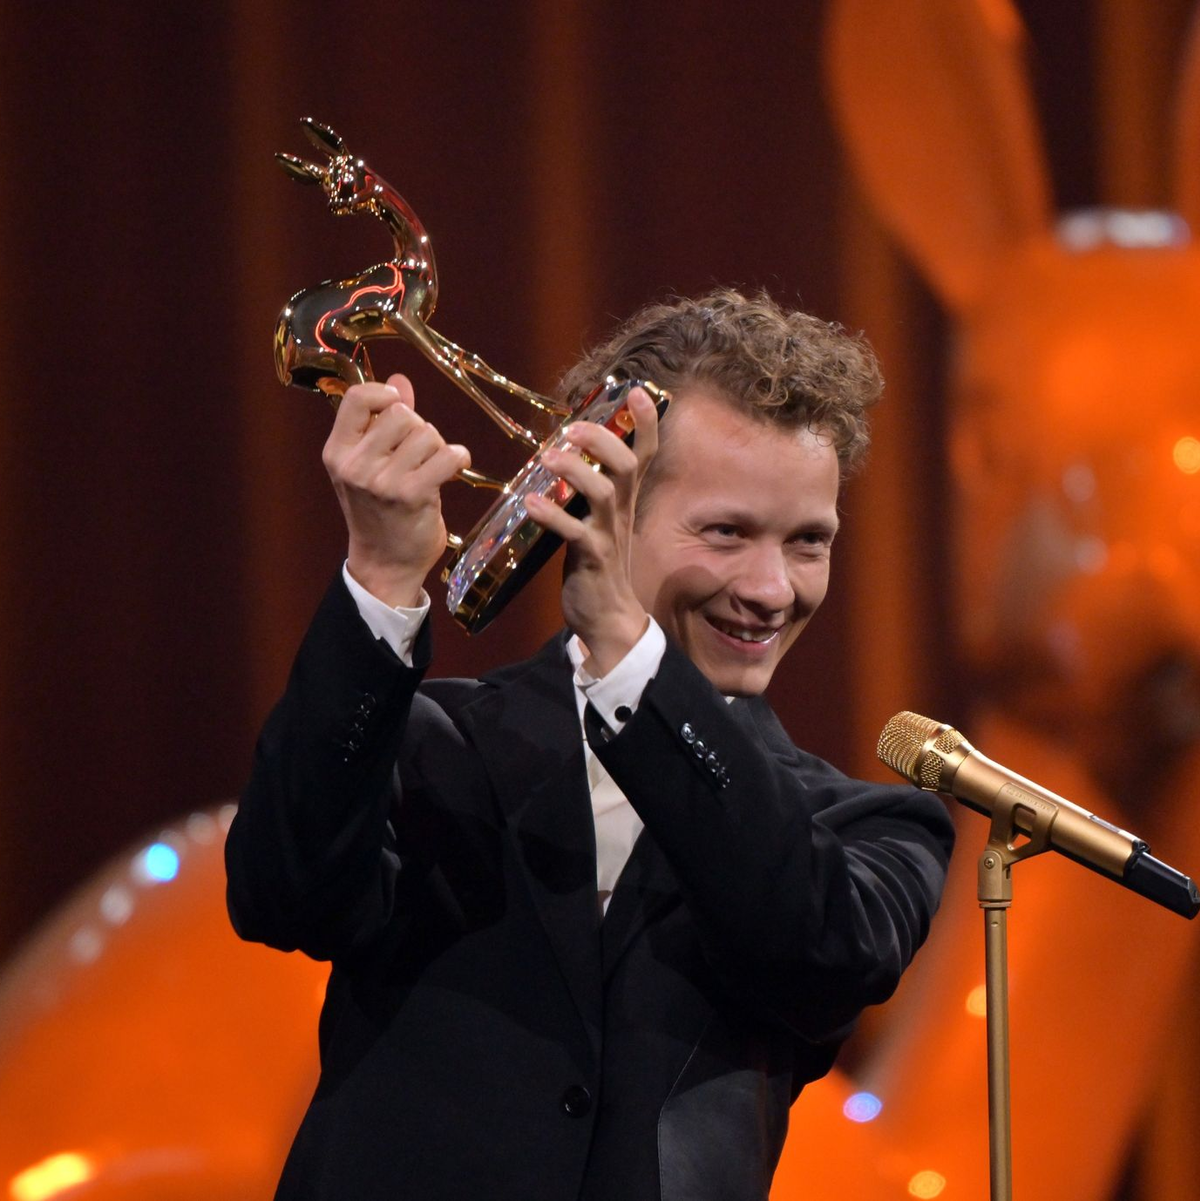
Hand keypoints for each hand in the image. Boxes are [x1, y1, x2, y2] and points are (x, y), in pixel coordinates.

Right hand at [322, 373, 470, 607]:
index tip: (397, 405)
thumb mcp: (370, 464)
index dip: (383, 394)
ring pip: (426, 433)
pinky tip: (453, 469)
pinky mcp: (412, 494)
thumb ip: (382, 420)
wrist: (385, 562)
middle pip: (401, 414)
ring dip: (438, 447)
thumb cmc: (380, 510)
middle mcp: (354, 465)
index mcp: (337, 452)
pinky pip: (447, 454)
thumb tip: (400, 379)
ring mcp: (381, 481)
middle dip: (418, 428)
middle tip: (418, 454)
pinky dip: (458, 458)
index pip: (356, 397)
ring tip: (431, 467)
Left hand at [525, 387, 658, 674]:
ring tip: (549, 457)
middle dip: (601, 439)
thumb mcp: (598, 519)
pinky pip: (574, 533)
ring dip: (575, 471)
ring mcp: (608, 535)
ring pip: (602, 494)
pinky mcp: (591, 559)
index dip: (645, 422)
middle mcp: (621, 512)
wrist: (607, 617)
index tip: (635, 389)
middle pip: (624, 464)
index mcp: (623, 499)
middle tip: (571, 427)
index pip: (643, 454)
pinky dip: (552, 515)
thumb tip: (564, 454)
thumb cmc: (596, 563)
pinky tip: (530, 502)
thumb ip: (587, 489)